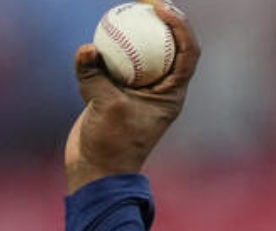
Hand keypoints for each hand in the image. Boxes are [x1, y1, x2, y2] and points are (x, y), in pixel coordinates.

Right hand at [65, 1, 200, 192]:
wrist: (96, 169)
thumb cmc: (110, 145)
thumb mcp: (105, 109)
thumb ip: (95, 77)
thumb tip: (88, 49)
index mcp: (172, 94)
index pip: (188, 53)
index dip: (181, 26)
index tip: (162, 7)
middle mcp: (161, 90)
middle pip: (170, 47)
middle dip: (163, 21)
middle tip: (147, 1)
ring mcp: (139, 90)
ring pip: (142, 53)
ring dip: (137, 32)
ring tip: (127, 9)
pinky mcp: (117, 91)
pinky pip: (116, 62)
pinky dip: (109, 47)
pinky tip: (100, 31)